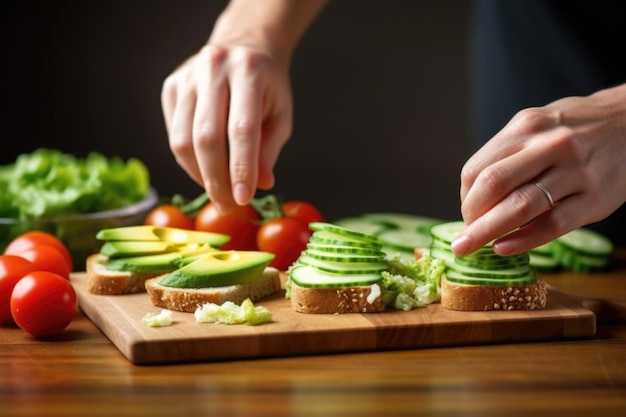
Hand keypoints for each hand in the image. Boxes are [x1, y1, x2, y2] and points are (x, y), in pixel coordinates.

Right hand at [161, 44, 292, 213]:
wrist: (245, 47)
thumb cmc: (268, 87)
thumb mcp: (280, 116)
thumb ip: (269, 150)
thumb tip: (259, 185)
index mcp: (249, 71)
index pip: (242, 130)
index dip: (241, 169)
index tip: (243, 199)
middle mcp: (214, 68)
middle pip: (207, 137)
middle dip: (216, 180)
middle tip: (228, 206)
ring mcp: (187, 76)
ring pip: (183, 139)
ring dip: (199, 175)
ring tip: (218, 193)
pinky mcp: (171, 86)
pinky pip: (174, 134)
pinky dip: (188, 161)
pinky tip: (205, 170)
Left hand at [453, 83, 625, 255]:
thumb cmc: (575, 129)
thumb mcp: (539, 125)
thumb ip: (509, 154)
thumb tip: (473, 196)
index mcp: (527, 127)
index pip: (478, 169)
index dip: (464, 198)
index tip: (466, 215)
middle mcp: (549, 145)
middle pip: (493, 185)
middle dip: (470, 219)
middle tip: (463, 240)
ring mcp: (574, 171)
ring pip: (520, 206)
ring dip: (487, 233)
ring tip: (471, 248)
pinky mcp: (596, 198)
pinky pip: (553, 224)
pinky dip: (524, 240)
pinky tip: (505, 248)